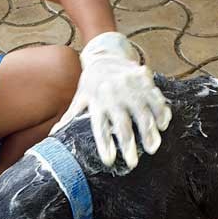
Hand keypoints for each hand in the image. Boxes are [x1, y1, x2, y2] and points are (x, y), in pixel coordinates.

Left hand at [51, 32, 171, 168]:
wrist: (104, 54)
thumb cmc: (91, 83)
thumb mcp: (79, 98)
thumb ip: (70, 117)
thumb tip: (53, 135)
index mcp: (96, 101)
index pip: (100, 126)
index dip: (104, 144)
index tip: (109, 160)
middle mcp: (112, 94)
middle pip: (122, 123)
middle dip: (128, 144)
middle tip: (133, 163)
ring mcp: (129, 86)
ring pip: (141, 111)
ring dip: (149, 131)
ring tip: (152, 148)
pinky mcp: (143, 79)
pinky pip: (154, 96)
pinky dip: (160, 111)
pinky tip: (163, 124)